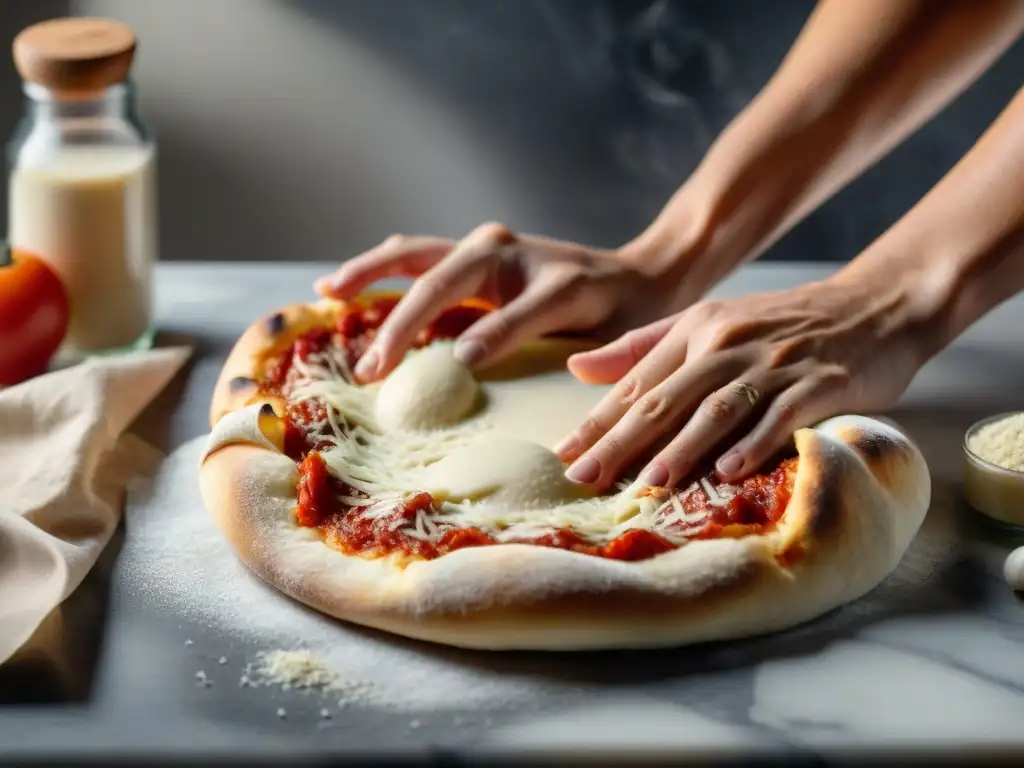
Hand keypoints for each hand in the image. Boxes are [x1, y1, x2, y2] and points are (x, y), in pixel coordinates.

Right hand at [315, 223, 671, 381]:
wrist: (637, 282)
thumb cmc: (623, 317)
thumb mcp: (609, 337)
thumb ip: (554, 342)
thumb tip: (469, 358)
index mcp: (554, 275)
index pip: (516, 309)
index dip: (493, 334)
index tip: (460, 364)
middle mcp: (508, 251)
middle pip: (444, 277)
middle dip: (403, 323)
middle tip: (372, 371)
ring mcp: (484, 249)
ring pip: (416, 255)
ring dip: (370, 273)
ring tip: (328, 292)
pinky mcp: (469, 259)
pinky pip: (415, 259)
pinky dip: (379, 271)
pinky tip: (343, 287)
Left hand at [555, 272, 933, 489]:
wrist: (874, 305)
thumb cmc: (782, 323)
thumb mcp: (708, 321)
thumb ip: (642, 346)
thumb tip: (576, 367)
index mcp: (696, 328)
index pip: (637, 380)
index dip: (599, 418)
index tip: (564, 453)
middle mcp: (727, 342)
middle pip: (666, 397)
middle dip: (622, 440)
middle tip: (585, 477)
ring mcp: (775, 362)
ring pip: (717, 408)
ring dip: (682, 446)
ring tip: (649, 481)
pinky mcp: (820, 381)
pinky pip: (781, 415)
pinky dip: (754, 443)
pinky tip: (729, 471)